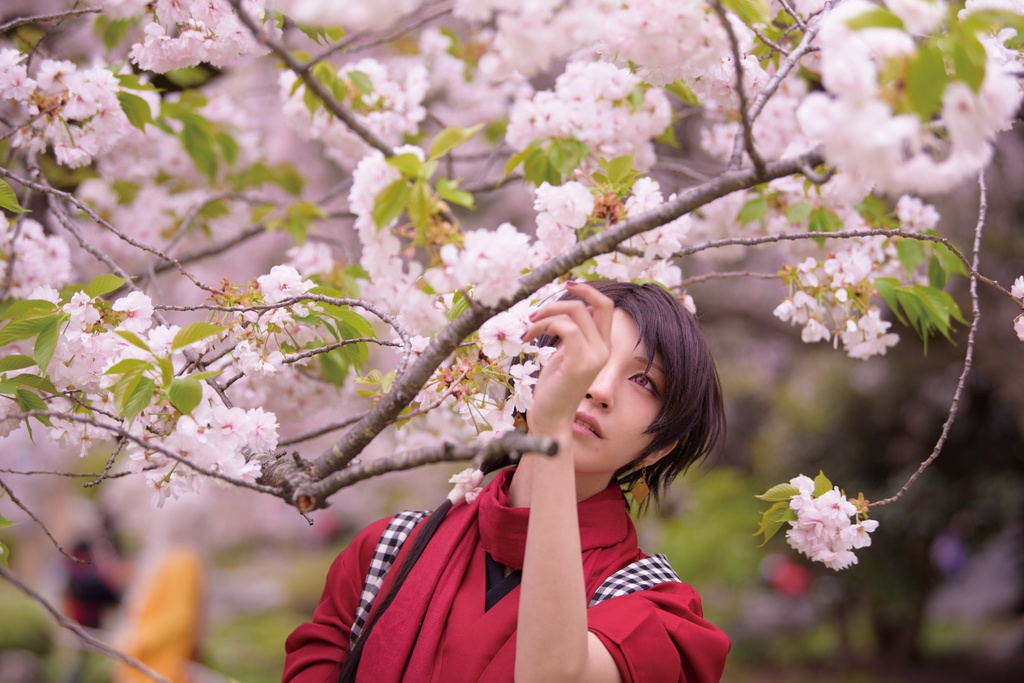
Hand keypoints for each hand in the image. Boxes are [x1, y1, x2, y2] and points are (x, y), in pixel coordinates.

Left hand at [521, 282, 612, 437]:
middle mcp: (604, 349)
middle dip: (559, 301)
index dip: (588, 290)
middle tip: (534, 313)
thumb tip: (566, 309)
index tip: (567, 284)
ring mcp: (595, 356)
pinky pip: (566, 327)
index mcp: (602, 346)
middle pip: (592, 305)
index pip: (606, 307)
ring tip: (528, 328)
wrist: (551, 419)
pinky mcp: (580, 363)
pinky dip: (545, 325)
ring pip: (575, 313)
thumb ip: (571, 334)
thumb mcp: (564, 354)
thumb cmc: (554, 388)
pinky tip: (530, 338)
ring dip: (545, 314)